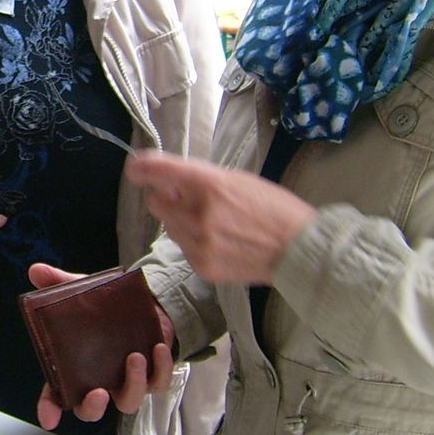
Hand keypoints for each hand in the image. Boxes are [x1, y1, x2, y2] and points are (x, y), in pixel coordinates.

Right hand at [28, 263, 175, 429]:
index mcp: (75, 368)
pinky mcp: (154, 376)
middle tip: (98, 393)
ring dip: (132, 384)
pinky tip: (158, 348)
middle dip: (93, 408)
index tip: (49, 418)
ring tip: (134, 357)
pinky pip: (158, 383)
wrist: (145, 302)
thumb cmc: (106, 308)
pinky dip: (160, 369)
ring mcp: (127, 382)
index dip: (50, 408)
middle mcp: (100, 381)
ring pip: (128, 402)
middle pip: (91, 410)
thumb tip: (36, 270)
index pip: (57, 395)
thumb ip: (58, 283)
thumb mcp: (81, 292)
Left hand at [124, 151, 316, 284]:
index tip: (136, 168)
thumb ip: (199, 179)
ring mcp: (197, 243)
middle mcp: (196, 214)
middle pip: (155, 202)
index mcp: (208, 185)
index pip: (157, 172)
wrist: (297, 250)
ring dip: (180, 220)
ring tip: (213, 223)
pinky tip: (220, 242)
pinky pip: (183, 247)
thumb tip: (167, 181)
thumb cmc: (272, 207)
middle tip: (188, 198)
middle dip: (167, 198)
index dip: (141, 168)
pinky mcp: (200, 266)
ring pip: (168, 226)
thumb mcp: (237, 179)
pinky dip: (193, 242)